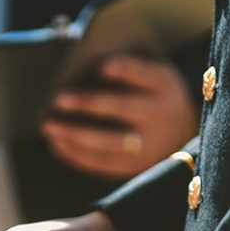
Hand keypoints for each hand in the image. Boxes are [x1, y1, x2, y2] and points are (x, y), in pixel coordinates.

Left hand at [42, 54, 198, 179]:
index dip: (126, 70)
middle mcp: (160, 116)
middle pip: (124, 108)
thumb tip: (86, 63)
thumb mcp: (149, 74)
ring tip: (48, 126)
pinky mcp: (134, 167)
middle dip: (90, 103)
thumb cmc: (149, 92)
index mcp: (163, 85)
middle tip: (58, 98)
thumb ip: (127, 66)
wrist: (181, 130)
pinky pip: (102, 163)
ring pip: (110, 142)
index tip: (103, 66)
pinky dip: (76, 155)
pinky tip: (56, 143)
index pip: (145, 74)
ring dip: (76, 135)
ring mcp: (148, 145)